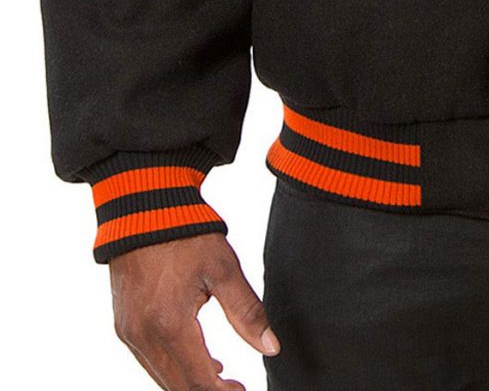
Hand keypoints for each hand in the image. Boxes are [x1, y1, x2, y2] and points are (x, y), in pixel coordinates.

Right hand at [109, 232, 280, 389]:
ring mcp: (128, 331)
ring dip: (189, 381)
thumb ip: (247, 312)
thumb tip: (271, 347)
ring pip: (160, 375)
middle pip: (176, 386)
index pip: (197, 381)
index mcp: (169, 324)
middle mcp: (142, 335)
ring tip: (221, 374)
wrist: (143, 208)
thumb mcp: (224, 269)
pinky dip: (171, 366)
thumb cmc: (186, 233)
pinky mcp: (123, 324)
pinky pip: (148, 359)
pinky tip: (196, 357)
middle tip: (235, 387)